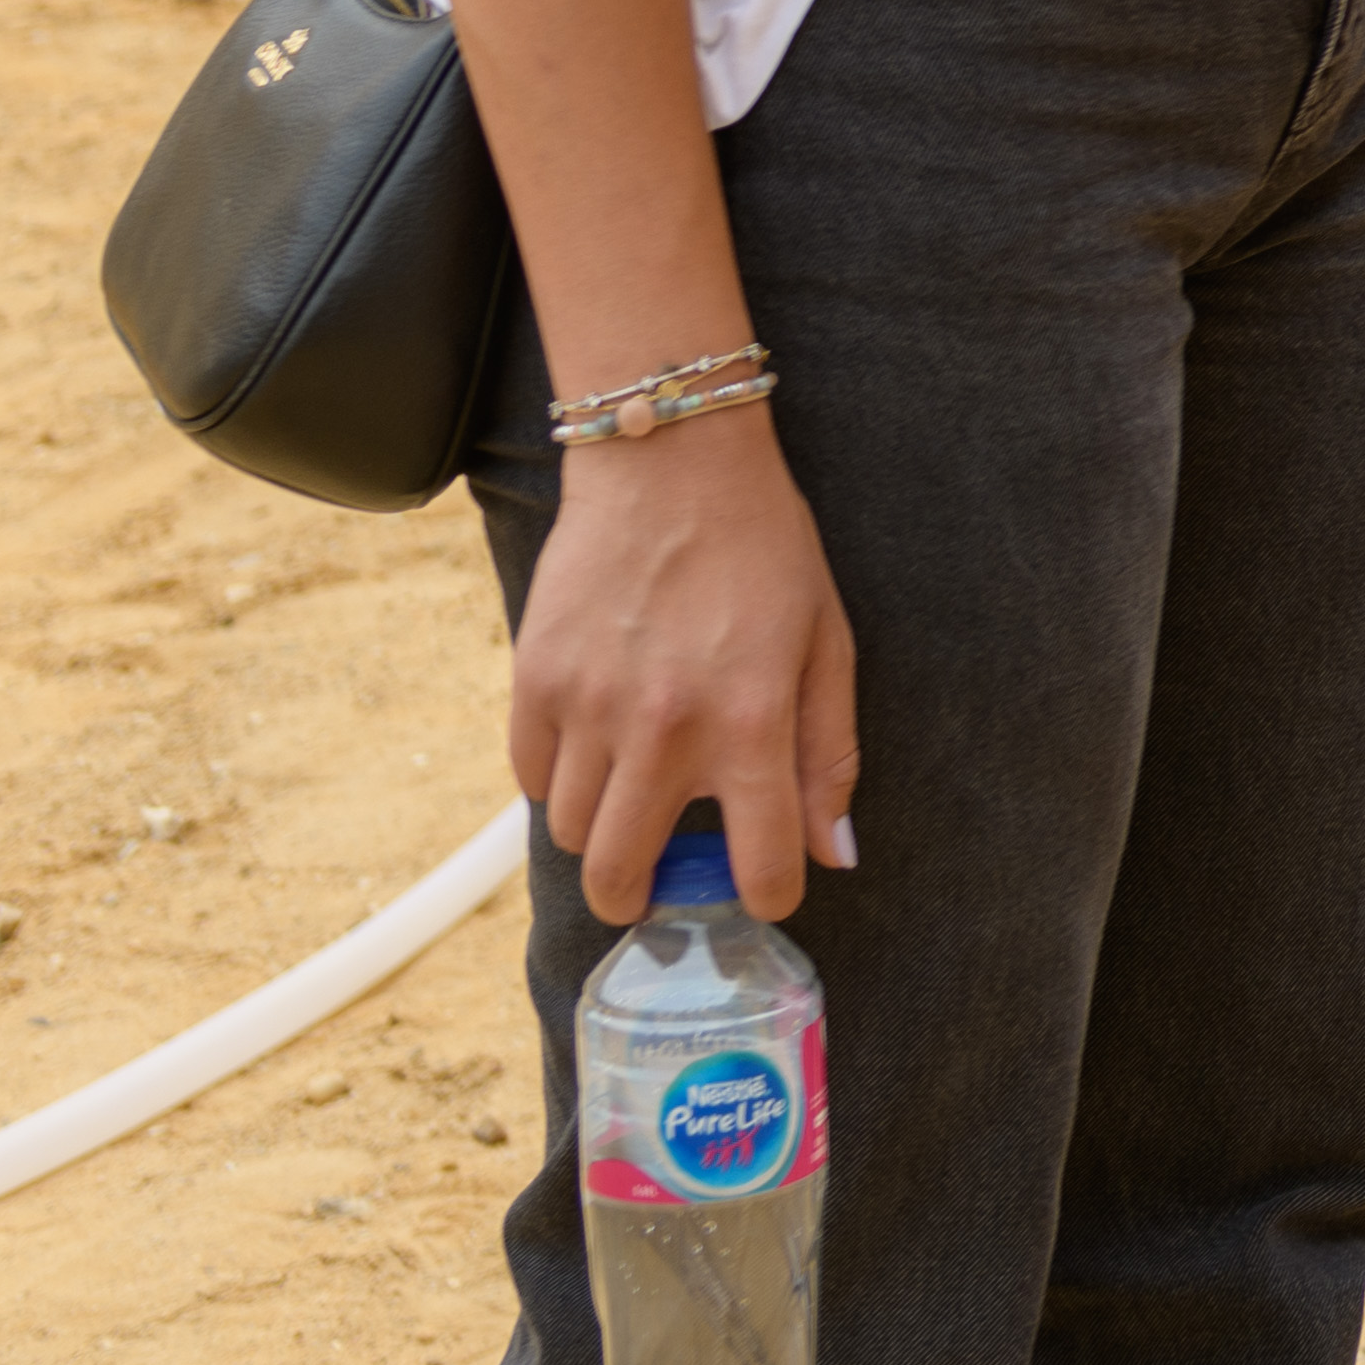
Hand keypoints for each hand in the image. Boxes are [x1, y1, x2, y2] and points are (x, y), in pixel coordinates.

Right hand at [507, 412, 862, 922]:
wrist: (672, 464)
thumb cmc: (765, 552)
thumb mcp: (826, 644)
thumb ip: (828, 755)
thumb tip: (834, 853)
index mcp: (749, 723)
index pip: (757, 864)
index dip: (766, 895)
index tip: (761, 890)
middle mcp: (663, 728)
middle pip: (619, 874)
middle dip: (639, 900)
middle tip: (655, 884)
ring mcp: (588, 706)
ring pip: (569, 831)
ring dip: (600, 833)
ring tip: (633, 799)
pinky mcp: (533, 679)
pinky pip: (530, 777)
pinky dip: (559, 780)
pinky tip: (596, 747)